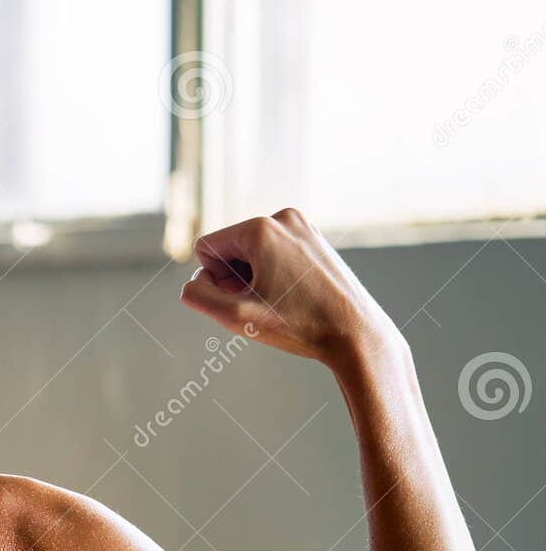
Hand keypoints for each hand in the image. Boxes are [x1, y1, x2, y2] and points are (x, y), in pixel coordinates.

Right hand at [179, 208, 400, 367]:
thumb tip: (195, 282)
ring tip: (279, 301)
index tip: (241, 299)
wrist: (356, 333)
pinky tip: (293, 296)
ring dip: (253, 278)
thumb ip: (198, 296)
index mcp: (260, 228)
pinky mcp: (314, 239)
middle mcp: (282, 217)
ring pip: (251, 252)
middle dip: (234, 278)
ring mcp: (303, 226)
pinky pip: (274, 254)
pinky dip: (273, 275)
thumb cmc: (299, 325)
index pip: (205, 248)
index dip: (213, 280)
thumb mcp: (235, 317)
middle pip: (229, 248)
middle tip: (261, 304)